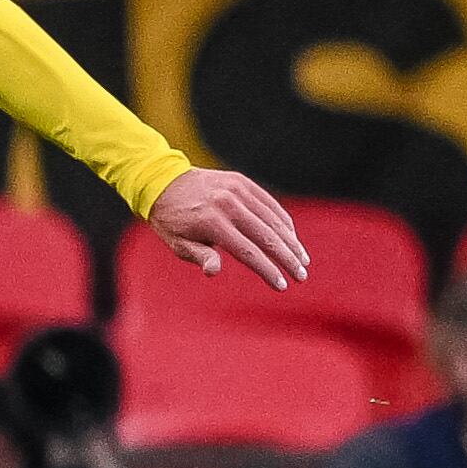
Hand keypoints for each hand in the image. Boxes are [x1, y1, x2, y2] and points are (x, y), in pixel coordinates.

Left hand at [147, 168, 309, 289]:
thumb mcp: (178, 243)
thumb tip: (214, 271)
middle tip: (301, 276)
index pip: (248, 252)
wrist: (163, 181)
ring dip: (291, 242)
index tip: (282, 285)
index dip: (267, 270)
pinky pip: (269, 204)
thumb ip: (200, 256)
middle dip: (287, 259)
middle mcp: (228, 204)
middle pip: (267, 236)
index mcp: (211, 222)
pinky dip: (283, 222)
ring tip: (303, 260)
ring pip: (273, 220)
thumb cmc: (171, 221)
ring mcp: (237, 190)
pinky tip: (292, 238)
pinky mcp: (242, 182)